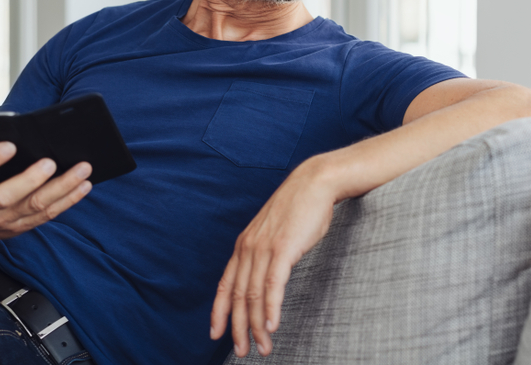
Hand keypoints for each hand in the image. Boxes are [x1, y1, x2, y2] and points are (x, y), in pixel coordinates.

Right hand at [0, 141, 91, 251]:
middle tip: (51, 161)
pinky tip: (84, 185)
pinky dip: (69, 199)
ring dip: (62, 187)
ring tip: (82, 168)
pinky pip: (48, 214)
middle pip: (6, 195)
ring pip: (35, 205)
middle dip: (31, 179)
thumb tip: (19, 128)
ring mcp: (2, 219)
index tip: (10, 144)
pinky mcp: (20, 227)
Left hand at [210, 158, 337, 357]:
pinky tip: (272, 326)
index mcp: (244, 245)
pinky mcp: (284, 249)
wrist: (314, 183)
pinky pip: (273, 286)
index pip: (226, 285)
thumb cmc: (298, 209)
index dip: (219, 312)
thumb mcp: (273, 232)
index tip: (216, 334)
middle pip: (239, 297)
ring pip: (255, 296)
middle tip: (244, 352)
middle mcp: (249, 248)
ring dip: (257, 326)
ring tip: (264, 347)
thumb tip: (265, 273)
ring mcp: (264, 249)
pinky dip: (271, 309)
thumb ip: (265, 252)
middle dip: (239, 328)